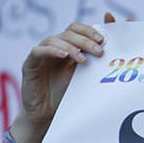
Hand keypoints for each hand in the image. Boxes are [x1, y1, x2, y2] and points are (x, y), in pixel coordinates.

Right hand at [12, 22, 105, 142]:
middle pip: (69, 32)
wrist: (47, 113)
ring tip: (83, 60)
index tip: (104, 40)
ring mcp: (41, 54)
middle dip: (85, 40)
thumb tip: (114, 52)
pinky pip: (38, 51)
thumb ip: (95, 62)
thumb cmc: (67, 95)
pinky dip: (51, 51)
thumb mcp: (85, 77)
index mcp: (68, 47)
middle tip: (99, 51)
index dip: (89, 30)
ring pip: (55, 39)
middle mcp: (54, 47)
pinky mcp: (30, 64)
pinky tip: (63, 56)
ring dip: (71, 47)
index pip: (77, 29)